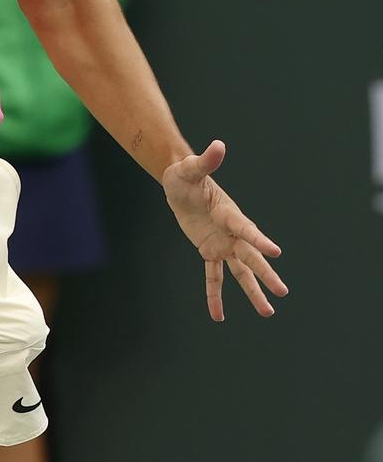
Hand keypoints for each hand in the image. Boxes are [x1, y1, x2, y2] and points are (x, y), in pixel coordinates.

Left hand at [162, 140, 286, 321]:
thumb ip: (205, 161)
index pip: (246, 229)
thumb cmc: (185, 174)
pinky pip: (213, 277)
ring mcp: (223, 243)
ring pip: (240, 272)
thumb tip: (218, 145)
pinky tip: (218, 316)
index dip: (259, 240)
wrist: (179, 183)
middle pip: (251, 256)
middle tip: (282, 292)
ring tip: (267, 312)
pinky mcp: (209, 251)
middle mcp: (231, 231)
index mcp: (229, 213)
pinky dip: (215, 296)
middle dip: (265, 274)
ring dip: (252, 292)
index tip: (276, 253)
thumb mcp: (190, 168)